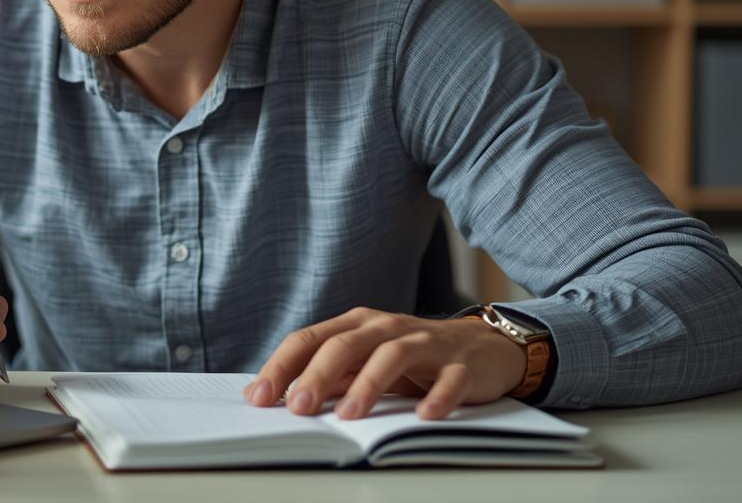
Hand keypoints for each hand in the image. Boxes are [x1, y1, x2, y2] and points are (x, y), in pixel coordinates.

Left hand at [243, 307, 524, 420]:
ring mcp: (425, 344)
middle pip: (345, 345)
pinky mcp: (461, 365)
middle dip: (317, 376)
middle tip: (297, 408)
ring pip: (391, 356)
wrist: (483, 346)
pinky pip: (448, 380)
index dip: (281, 367)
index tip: (258, 397)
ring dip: (368, 385)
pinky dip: (436, 397)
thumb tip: (282, 396)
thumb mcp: (367, 361)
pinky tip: (423, 416)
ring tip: (349, 416)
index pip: (309, 339)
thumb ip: (330, 375)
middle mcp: (387, 328)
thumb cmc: (413, 357)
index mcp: (358, 325)